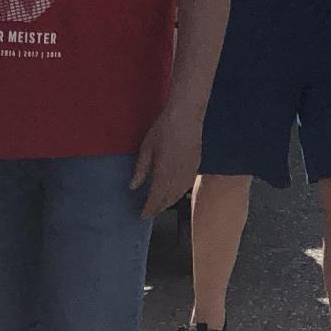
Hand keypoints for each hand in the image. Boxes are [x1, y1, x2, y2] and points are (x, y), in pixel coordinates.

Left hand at [129, 102, 201, 218]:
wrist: (187, 115)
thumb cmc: (163, 128)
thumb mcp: (146, 147)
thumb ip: (141, 169)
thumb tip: (133, 187)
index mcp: (164, 173)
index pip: (156, 198)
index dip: (149, 208)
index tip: (142, 215)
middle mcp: (178, 177)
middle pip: (169, 199)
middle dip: (159, 207)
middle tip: (150, 212)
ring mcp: (189, 171)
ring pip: (180, 194)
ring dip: (170, 202)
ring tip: (161, 205)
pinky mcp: (197, 165)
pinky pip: (188, 185)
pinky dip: (180, 193)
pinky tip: (176, 192)